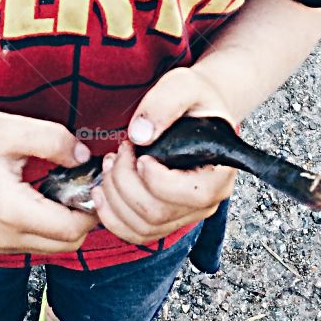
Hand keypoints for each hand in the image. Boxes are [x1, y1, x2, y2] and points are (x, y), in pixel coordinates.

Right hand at [0, 106, 98, 255]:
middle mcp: (4, 237)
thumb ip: (57, 142)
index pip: (72, 229)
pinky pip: (35, 242)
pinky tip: (44, 193)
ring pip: (53, 246)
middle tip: (82, 181)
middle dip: (83, 216)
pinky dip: (48, 224)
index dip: (92, 206)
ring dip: (66, 222)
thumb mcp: (16, 129)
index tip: (95, 180)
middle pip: (68, 244)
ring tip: (63, 185)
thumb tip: (85, 157)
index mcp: (11, 212)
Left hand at [91, 66, 240, 245]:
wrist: (196, 112)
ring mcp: (185, 215)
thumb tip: (140, 135)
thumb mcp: (184, 86)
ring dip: (114, 196)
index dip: (154, 177)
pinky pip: (134, 234)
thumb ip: (164, 104)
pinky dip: (110, 216)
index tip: (137, 149)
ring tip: (110, 163)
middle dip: (125, 181)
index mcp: (219, 172)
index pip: (190, 194)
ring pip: (142, 226)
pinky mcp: (164, 219)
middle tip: (120, 150)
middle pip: (157, 213)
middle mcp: (206, 202)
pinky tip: (101, 190)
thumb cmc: (194, 100)